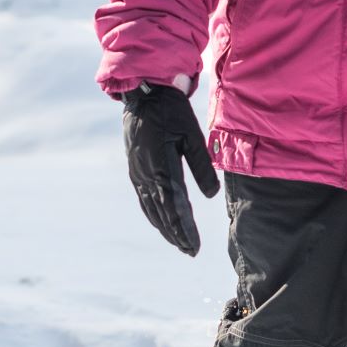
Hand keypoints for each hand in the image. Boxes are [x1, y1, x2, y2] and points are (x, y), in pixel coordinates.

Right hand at [120, 83, 219, 255]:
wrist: (143, 95)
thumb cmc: (171, 112)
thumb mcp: (191, 135)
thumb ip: (201, 166)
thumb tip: (210, 196)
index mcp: (161, 168)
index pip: (174, 208)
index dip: (184, 229)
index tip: (194, 246)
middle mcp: (146, 176)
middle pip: (162, 214)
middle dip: (176, 234)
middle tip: (190, 251)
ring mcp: (137, 174)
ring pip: (151, 209)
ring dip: (165, 228)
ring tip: (179, 243)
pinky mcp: (135, 170)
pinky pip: (144, 199)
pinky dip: (154, 215)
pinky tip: (162, 221)